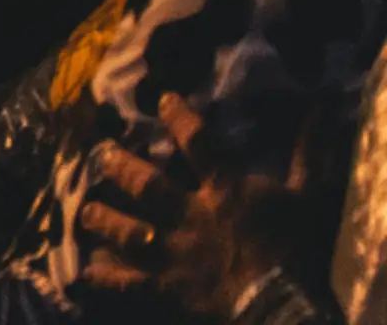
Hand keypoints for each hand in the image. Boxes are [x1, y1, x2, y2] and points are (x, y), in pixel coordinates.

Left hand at [71, 93, 344, 320]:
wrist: (284, 304)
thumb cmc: (297, 249)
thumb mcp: (307, 197)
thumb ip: (307, 155)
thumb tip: (318, 111)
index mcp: (224, 191)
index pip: (199, 144)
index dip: (181, 119)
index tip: (164, 100)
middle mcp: (190, 216)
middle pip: (147, 186)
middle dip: (121, 169)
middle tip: (100, 155)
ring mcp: (173, 252)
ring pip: (129, 231)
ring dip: (105, 220)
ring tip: (86, 210)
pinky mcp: (167, 286)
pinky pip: (129, 281)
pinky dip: (107, 277)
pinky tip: (85, 270)